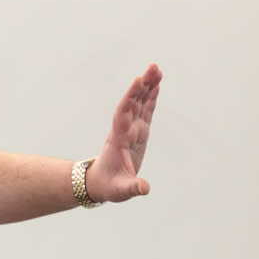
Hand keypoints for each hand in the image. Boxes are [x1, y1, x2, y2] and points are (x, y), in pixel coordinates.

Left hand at [86, 64, 160, 202]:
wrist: (101, 183)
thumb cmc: (110, 186)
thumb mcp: (121, 190)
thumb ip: (133, 188)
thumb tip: (144, 188)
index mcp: (119, 139)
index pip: (124, 114)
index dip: (130, 97)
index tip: (137, 81)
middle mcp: (125, 130)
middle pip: (133, 103)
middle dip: (142, 86)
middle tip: (152, 67)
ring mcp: (132, 130)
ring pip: (140, 103)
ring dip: (147, 87)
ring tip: (157, 69)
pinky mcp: (139, 133)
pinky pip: (145, 111)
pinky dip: (151, 98)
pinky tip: (157, 85)